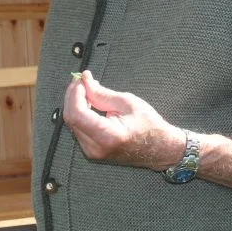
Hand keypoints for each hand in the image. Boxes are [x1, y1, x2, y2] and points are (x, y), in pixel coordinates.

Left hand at [62, 70, 184, 169]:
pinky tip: (88, 102)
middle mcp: (96, 148)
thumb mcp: (127, 102)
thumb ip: (101, 93)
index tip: (80, 80)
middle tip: (81, 80)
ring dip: (75, 103)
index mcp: (108, 136)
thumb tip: (85, 81)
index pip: (77, 114)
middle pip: (71, 118)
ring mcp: (92, 152)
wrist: (159, 149)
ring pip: (72, 123)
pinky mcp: (91, 151)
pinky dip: (79, 112)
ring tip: (87, 89)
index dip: (75, 94)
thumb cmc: (150, 126)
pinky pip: (78, 128)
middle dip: (73, 96)